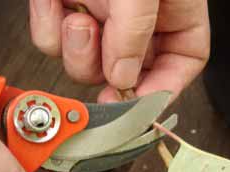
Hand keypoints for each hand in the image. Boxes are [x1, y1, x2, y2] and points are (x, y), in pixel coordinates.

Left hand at [29, 0, 209, 101]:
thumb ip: (136, 32)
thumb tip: (125, 80)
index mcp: (173, 9)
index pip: (182, 63)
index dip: (162, 90)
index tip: (136, 105)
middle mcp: (135, 16)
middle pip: (125, 73)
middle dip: (106, 68)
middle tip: (101, 49)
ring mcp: (98, 13)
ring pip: (83, 62)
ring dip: (75, 45)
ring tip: (77, 10)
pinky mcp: (62, 6)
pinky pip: (50, 37)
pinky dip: (47, 20)